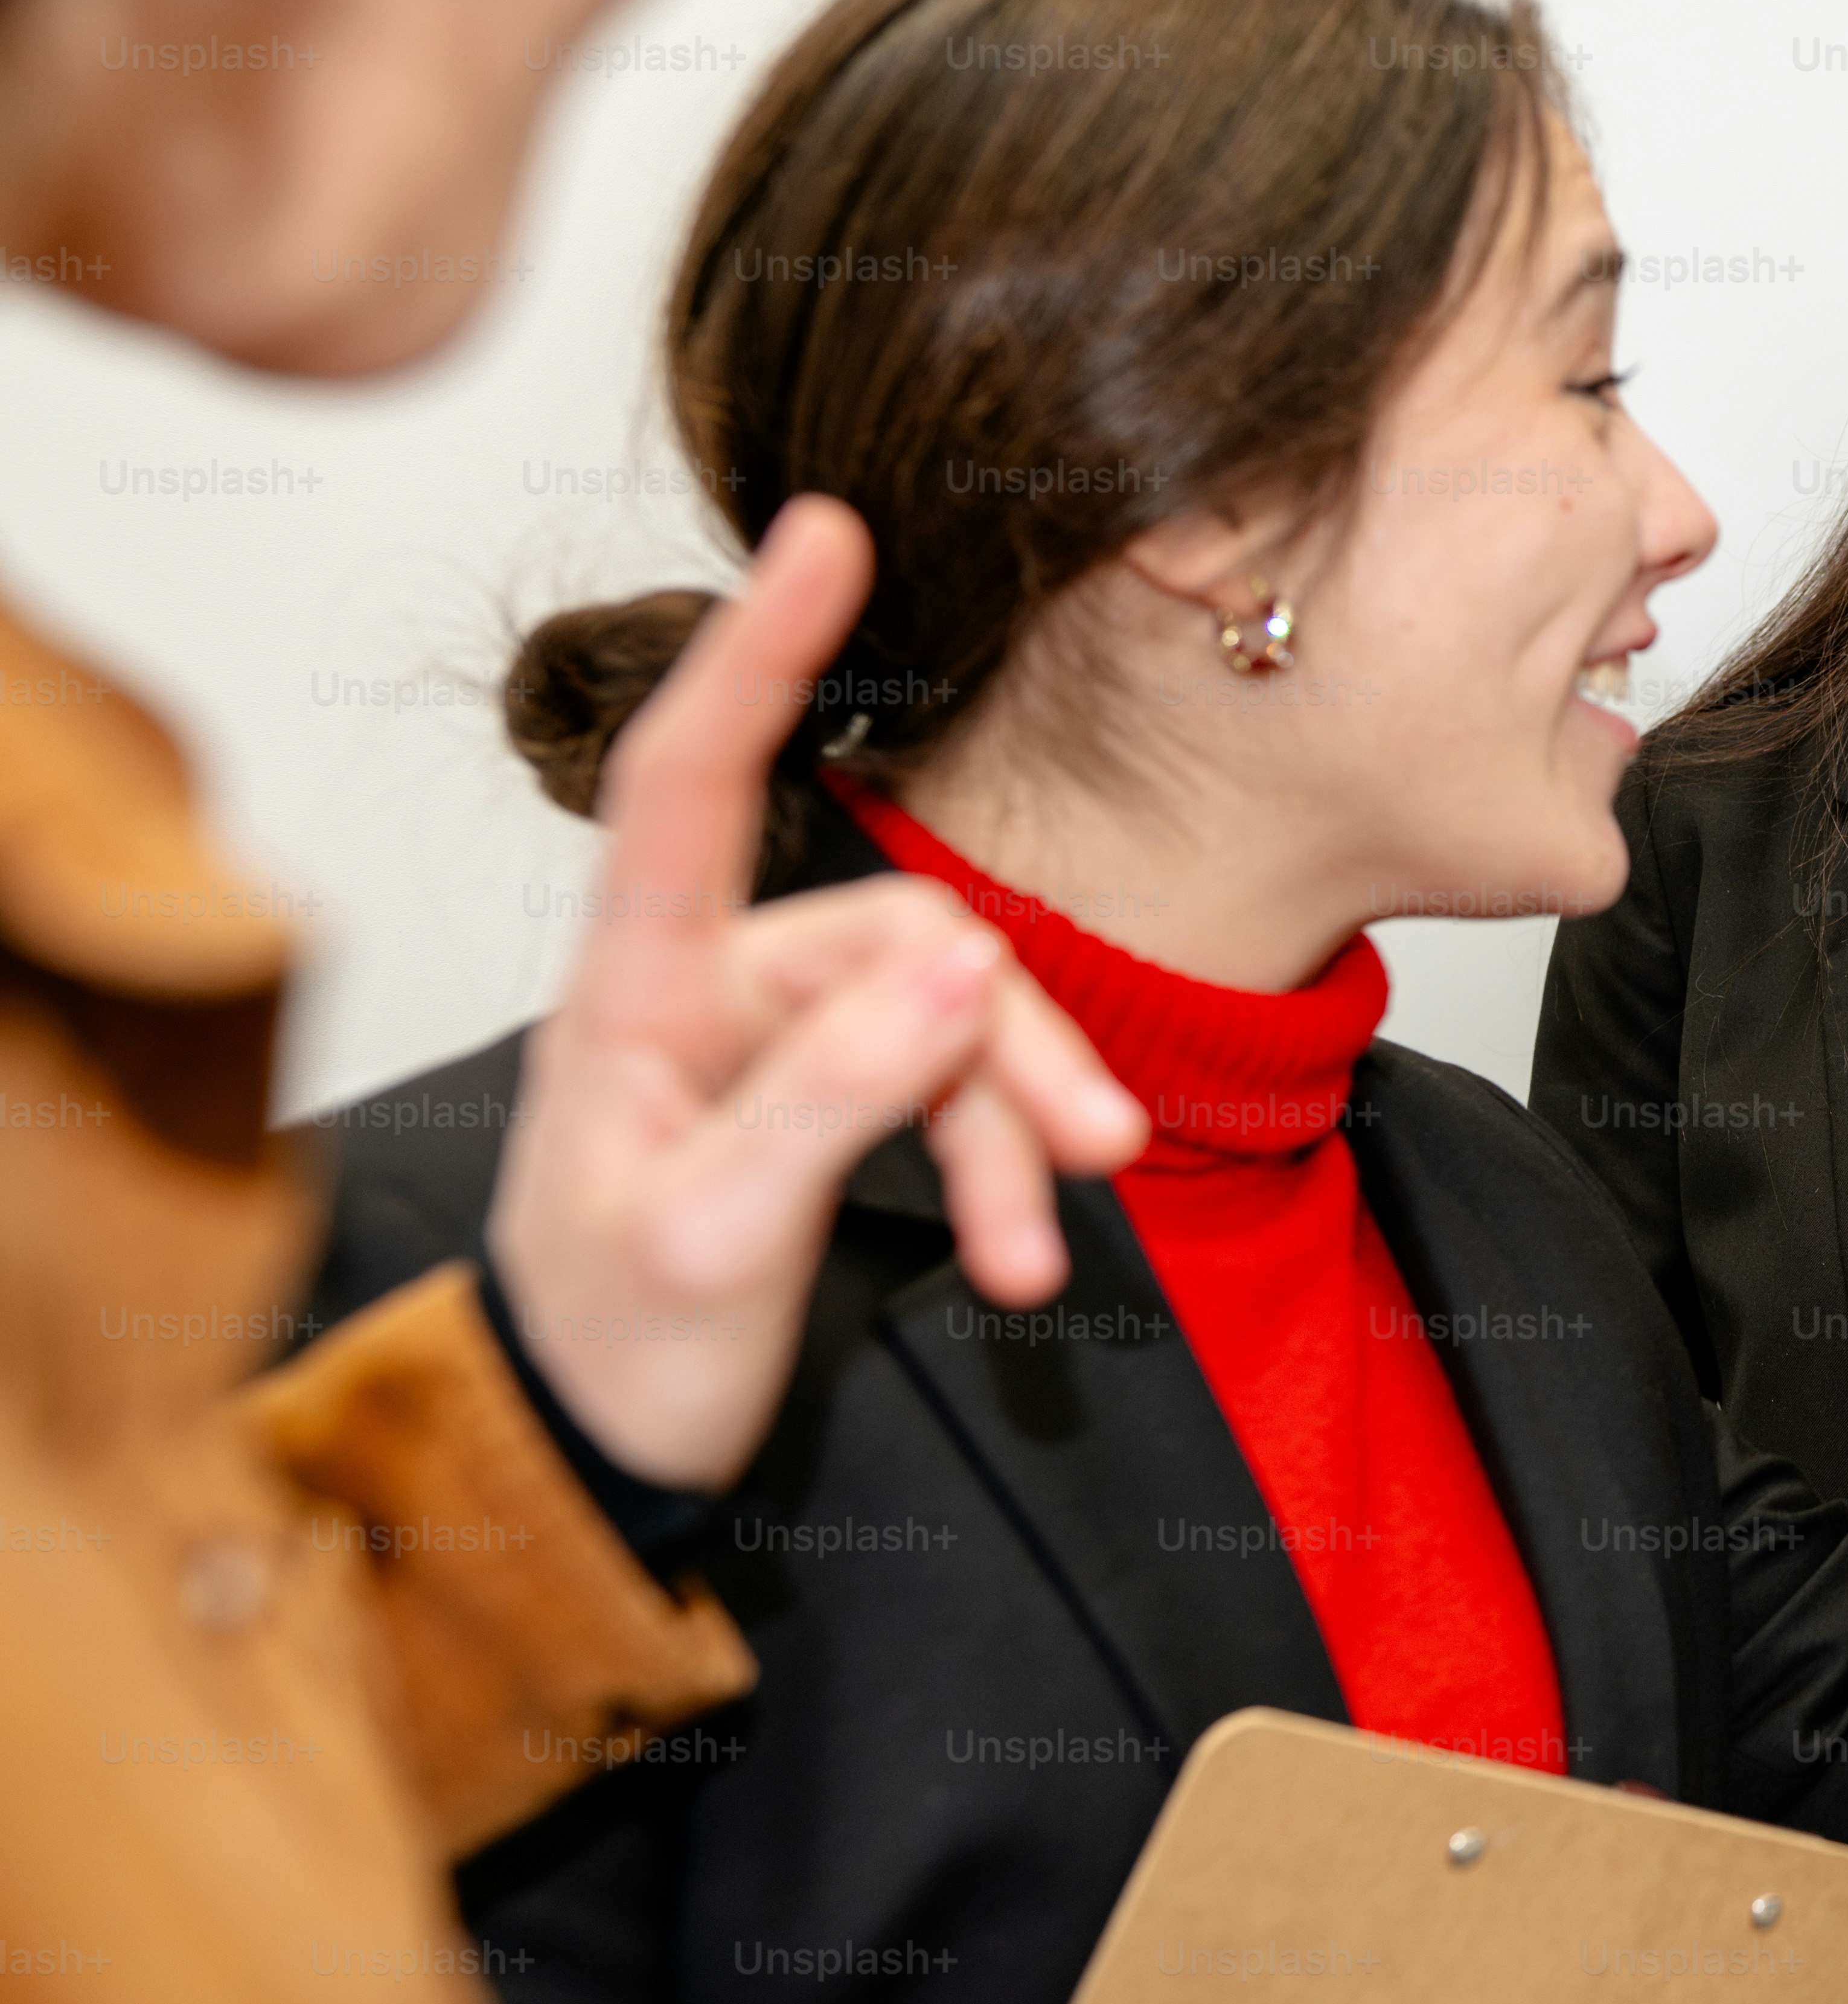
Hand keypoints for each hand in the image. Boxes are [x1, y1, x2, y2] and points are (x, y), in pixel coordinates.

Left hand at [486, 497, 1146, 1492]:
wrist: (593, 1467)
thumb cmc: (605, 1353)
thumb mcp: (711, 1238)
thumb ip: (831, 1096)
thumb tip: (963, 965)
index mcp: (632, 993)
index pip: (690, 782)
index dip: (760, 653)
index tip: (824, 535)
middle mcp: (708, 991)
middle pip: (903, 946)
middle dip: (1008, 1048)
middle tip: (1098, 1154)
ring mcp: (773, 1045)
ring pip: (948, 1027)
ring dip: (1013, 1130)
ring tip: (1043, 1250)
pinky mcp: (827, 1102)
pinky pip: (949, 1096)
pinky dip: (995, 1173)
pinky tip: (1019, 1260)